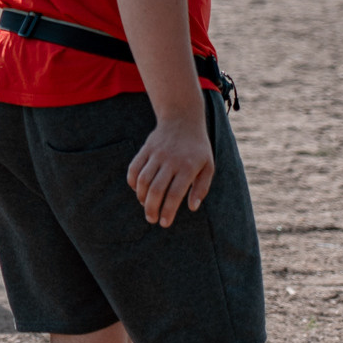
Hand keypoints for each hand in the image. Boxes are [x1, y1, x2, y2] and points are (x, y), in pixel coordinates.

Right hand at [126, 110, 214, 225]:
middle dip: (151, 208)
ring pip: (143, 180)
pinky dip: (133, 182)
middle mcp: (171, 161)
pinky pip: (134, 169)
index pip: (175, 194)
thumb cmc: (198, 148)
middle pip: (156, 190)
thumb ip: (201, 188)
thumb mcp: (208, 167)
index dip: (168, 211)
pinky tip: (138, 190)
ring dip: (141, 197)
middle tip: (151, 219)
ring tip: (145, 206)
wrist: (182, 119)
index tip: (164, 223)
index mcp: (188, 167)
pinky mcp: (145, 149)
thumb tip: (192, 208)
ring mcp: (156, 154)